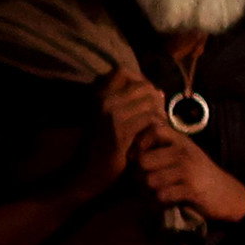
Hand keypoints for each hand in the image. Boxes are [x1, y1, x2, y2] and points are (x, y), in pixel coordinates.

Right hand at [74, 69, 163, 193]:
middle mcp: (103, 100)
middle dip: (155, 98)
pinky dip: (157, 127)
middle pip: (143, 86)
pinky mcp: (120, 133)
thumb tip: (158, 90)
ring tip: (160, 125)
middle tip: (158, 113)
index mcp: (97, 94)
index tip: (147, 96)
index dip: (140, 80)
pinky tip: (157, 136)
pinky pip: (149, 121)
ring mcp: (111, 116)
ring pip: (149, 102)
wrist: (85, 173)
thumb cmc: (100, 146)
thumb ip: (125, 101)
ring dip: (159, 113)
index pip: (122, 70)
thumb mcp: (107, 118)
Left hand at [135, 127, 244, 222]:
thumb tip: (133, 151)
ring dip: (149, 192)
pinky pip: (162, 195)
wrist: (229, 194)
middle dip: (139, 175)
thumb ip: (164, 147)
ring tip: (156, 193)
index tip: (139, 157)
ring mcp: (188, 170)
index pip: (154, 130)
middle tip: (145, 183)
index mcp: (182, 141)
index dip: (140, 143)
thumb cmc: (200, 175)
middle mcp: (184, 152)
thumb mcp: (186, 154)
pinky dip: (160, 202)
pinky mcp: (191, 189)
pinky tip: (166, 202)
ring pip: (150, 180)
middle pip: (144, 161)